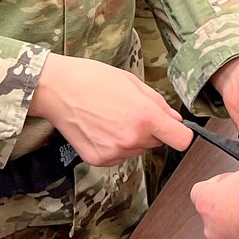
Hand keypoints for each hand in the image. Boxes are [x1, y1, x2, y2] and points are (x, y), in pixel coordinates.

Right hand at [31, 54, 193, 166]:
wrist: (56, 88)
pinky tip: (100, 127)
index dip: (181, 133)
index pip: (182, 140)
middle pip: (158, 143)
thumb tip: (176, 120)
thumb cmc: (93, 78)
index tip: (174, 128)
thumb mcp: (133, 82)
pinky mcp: (99, 160)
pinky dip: (114, 144)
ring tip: (111, 116)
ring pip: (138, 149)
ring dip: (132, 137)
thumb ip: (158, 104)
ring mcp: (114, 152)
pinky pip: (119, 155)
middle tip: (129, 111)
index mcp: (145, 117)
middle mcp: (132, 139)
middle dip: (150, 130)